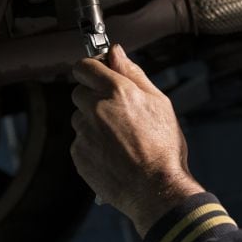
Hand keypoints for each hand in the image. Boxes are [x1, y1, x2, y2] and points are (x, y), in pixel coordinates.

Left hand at [70, 44, 203, 235]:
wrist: (155, 190)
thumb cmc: (163, 147)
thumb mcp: (159, 103)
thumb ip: (134, 74)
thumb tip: (116, 52)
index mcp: (118, 91)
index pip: (85, 66)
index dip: (90, 69)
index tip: (97, 75)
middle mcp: (96, 108)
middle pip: (79, 92)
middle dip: (92, 97)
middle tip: (116, 114)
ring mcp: (84, 132)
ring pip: (79, 118)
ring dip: (92, 123)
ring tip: (119, 140)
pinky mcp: (78, 154)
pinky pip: (79, 142)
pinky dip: (92, 145)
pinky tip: (113, 155)